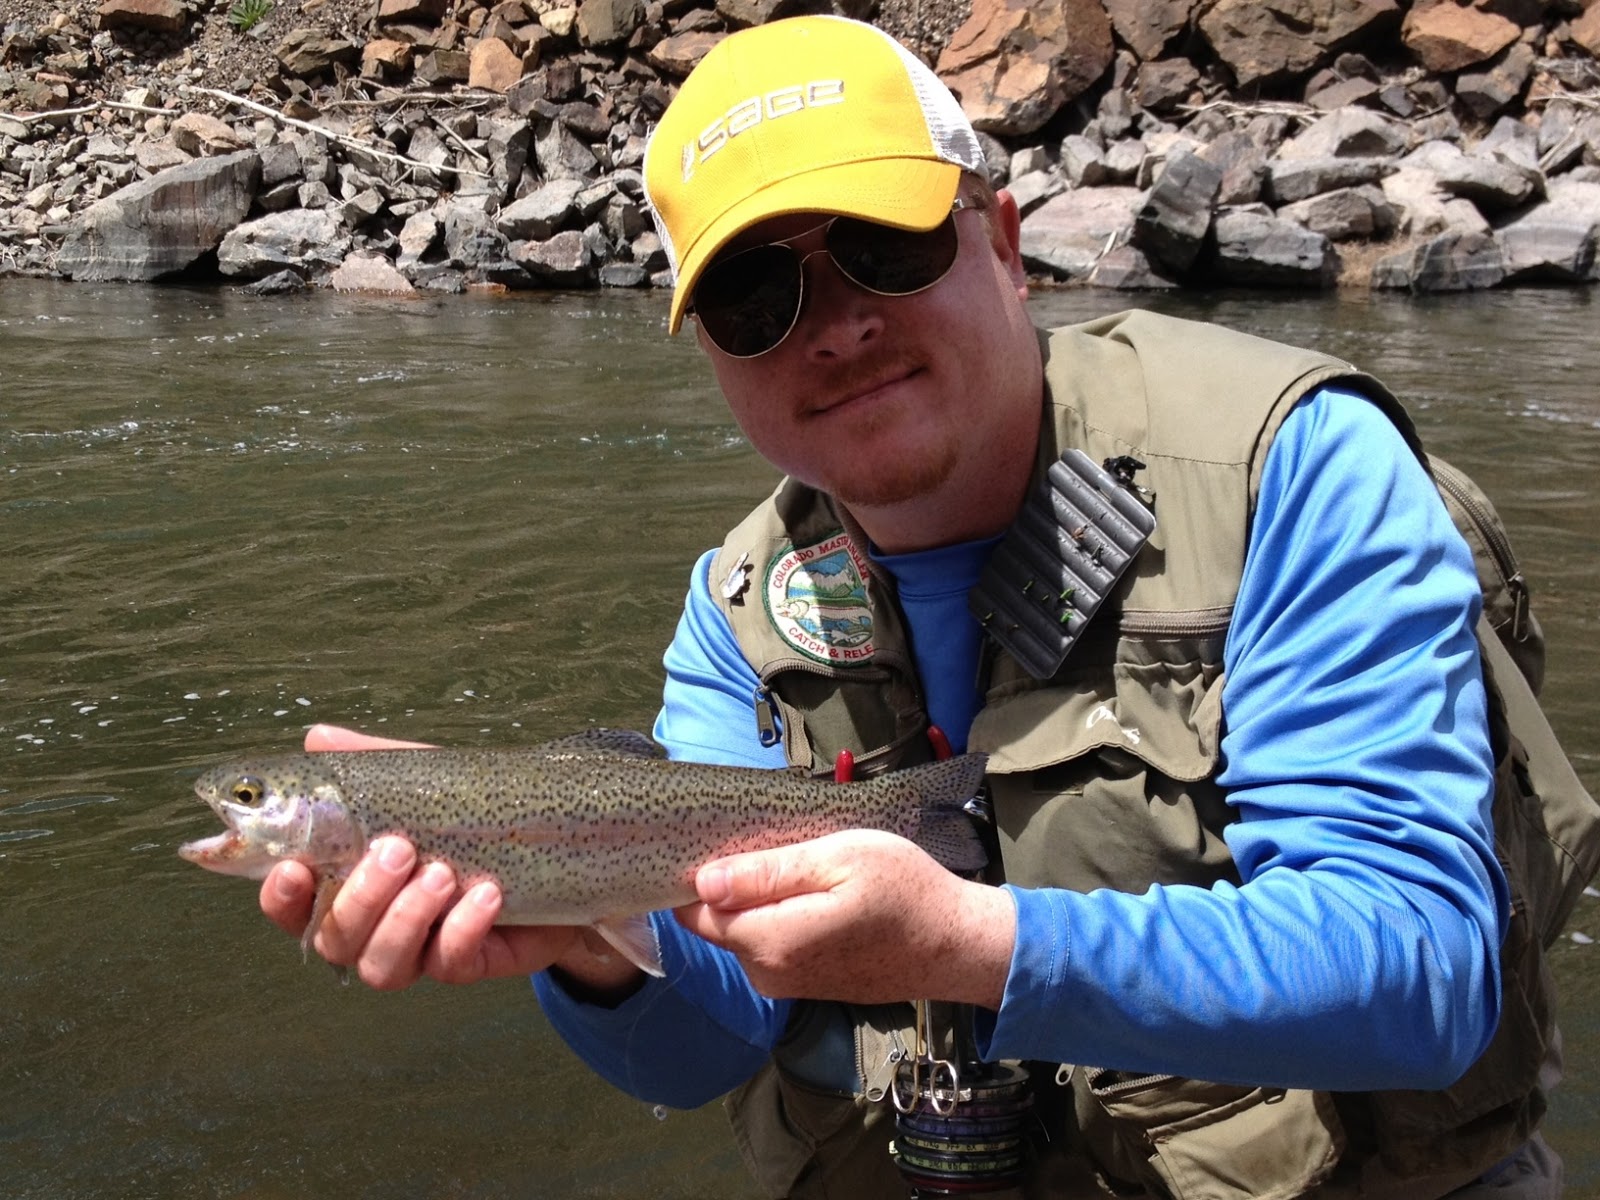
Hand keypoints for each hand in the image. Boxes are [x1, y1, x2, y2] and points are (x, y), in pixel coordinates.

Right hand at [257, 725, 640, 995]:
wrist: (558, 847)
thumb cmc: (469, 812)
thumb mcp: (422, 782)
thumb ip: (369, 765)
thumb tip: (317, 735)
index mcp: (348, 885)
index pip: (293, 908)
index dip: (283, 897)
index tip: (294, 868)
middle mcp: (374, 928)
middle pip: (335, 940)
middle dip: (360, 898)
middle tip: (398, 848)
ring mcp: (421, 951)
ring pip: (384, 966)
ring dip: (407, 919)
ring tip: (442, 872)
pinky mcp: (472, 963)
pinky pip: (453, 964)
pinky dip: (463, 929)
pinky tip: (486, 894)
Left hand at [675, 830, 1015, 1009]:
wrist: (956, 945)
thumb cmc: (904, 890)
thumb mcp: (837, 859)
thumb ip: (766, 873)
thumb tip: (702, 880)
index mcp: (770, 941)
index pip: (696, 912)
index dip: (699, 873)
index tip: (721, 839)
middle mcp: (768, 973)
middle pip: (716, 923)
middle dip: (727, 885)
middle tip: (767, 841)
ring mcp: (787, 984)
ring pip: (743, 933)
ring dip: (756, 899)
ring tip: (797, 861)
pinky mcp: (805, 986)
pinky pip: (769, 946)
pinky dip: (778, 917)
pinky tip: (811, 892)